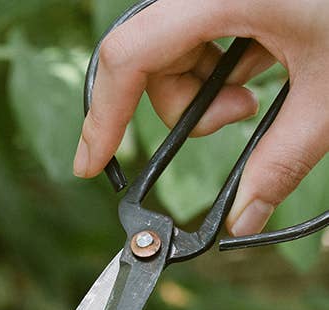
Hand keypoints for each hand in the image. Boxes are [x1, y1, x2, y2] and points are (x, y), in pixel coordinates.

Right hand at [75, 0, 328, 235]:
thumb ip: (283, 160)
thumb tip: (242, 218)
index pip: (129, 57)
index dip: (103, 116)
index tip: (92, 165)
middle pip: (151, 54)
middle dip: (181, 103)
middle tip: (239, 120)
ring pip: (176, 43)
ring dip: (208, 84)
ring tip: (262, 91)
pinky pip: (203, 26)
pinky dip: (227, 56)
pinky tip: (270, 60)